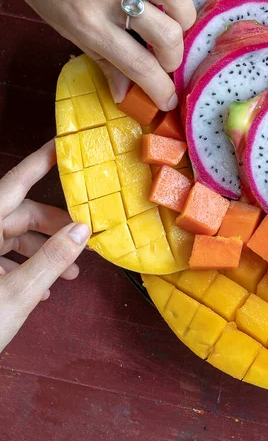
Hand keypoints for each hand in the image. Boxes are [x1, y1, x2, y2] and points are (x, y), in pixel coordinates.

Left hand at [0, 0, 195, 109]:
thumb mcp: (66, 28)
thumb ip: (102, 60)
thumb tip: (124, 94)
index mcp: (91, 25)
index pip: (140, 66)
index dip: (162, 90)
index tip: (169, 100)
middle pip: (167, 34)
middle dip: (176, 56)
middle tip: (167, 58)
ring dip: (185, 15)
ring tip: (176, 20)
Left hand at [0, 141, 89, 352]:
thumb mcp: (15, 296)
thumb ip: (50, 260)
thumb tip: (82, 231)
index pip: (15, 184)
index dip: (40, 162)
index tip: (63, 144)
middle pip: (18, 215)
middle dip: (54, 227)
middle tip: (84, 240)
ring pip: (11, 238)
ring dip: (42, 252)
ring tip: (69, 275)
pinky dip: (22, 267)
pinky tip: (43, 289)